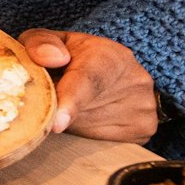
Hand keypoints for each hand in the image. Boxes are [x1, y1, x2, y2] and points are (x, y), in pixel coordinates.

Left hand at [19, 29, 158, 142]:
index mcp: (111, 56)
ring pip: (89, 129)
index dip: (70, 103)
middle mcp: (135, 81)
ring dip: (69, 122)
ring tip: (66, 104)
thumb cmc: (74, 55)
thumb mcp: (53, 42)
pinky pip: (102, 142)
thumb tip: (48, 59)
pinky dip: (84, 133)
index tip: (56, 125)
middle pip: (82, 112)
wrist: (116, 71)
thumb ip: (40, 43)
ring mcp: (145, 108)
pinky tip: (84, 117)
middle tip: (43, 101)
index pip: (89, 81)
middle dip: (54, 111)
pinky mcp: (144, 130)